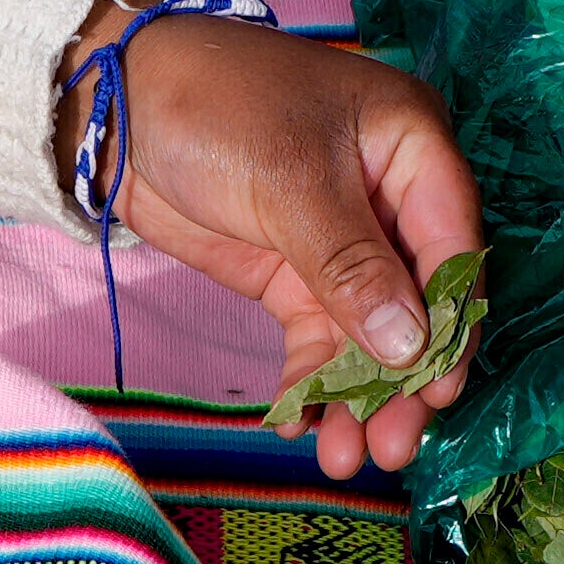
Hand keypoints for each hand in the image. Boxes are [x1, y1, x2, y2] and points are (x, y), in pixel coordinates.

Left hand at [94, 7, 484, 468]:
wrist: (111, 104)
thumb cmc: (214, 108)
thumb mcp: (289, 180)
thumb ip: (352, 266)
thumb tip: (412, 345)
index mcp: (412, 147)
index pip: (452, 246)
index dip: (451, 322)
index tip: (438, 391)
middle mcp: (389, 196)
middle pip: (416, 301)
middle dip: (403, 378)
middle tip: (389, 447)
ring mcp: (340, 239)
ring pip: (367, 332)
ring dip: (357, 394)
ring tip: (343, 459)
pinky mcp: (291, 271)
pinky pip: (317, 336)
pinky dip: (311, 382)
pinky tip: (300, 426)